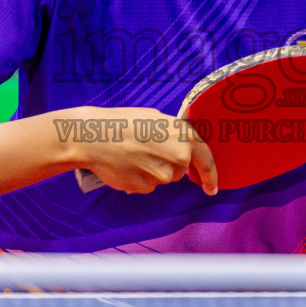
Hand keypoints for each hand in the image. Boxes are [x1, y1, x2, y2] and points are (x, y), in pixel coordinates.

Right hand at [63, 107, 217, 194]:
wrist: (94, 136)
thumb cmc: (122, 123)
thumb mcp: (154, 118)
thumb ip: (172, 134)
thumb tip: (179, 147)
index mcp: (183, 136)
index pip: (206, 160)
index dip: (210, 176)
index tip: (211, 188)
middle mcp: (178, 157)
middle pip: (180, 170)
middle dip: (167, 164)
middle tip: (146, 152)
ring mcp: (163, 174)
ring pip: (163, 178)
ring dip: (151, 170)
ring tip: (132, 154)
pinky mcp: (147, 187)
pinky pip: (148, 185)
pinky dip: (139, 178)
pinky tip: (126, 165)